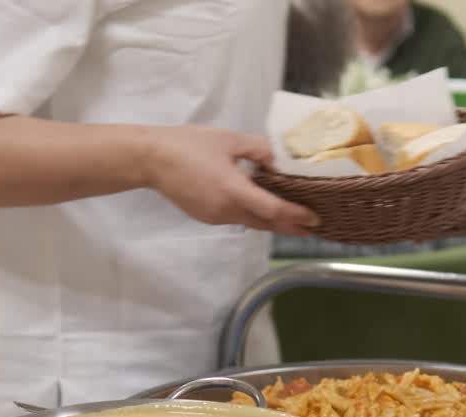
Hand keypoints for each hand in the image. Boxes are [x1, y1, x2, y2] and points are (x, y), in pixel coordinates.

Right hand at [143, 126, 319, 235]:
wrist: (150, 159)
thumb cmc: (189, 145)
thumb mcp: (229, 139)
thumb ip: (259, 150)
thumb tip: (279, 161)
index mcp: (233, 190)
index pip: (273, 210)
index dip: (296, 215)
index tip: (315, 219)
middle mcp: (226, 210)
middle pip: (265, 223)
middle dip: (290, 227)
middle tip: (313, 229)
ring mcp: (215, 217)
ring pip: (251, 223)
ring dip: (272, 223)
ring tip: (293, 221)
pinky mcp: (206, 217)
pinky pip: (237, 219)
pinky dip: (254, 217)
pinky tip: (263, 210)